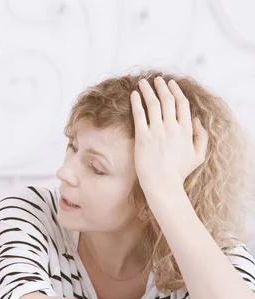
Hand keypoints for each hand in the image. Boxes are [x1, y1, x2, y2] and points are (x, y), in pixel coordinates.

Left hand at [131, 77, 207, 193]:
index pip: (182, 104)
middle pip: (167, 100)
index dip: (176, 91)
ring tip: (142, 82)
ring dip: (148, 90)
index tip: (171, 84)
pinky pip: (139, 115)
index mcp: (186, 130)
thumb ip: (200, 136)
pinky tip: (133, 95)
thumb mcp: (198, 155)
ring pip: (153, 104)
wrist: (163, 184)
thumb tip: (196, 120)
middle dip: (162, 86)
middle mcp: (172, 128)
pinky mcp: (142, 137)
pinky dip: (136, 103)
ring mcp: (157, 132)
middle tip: (156, 79)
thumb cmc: (179, 173)